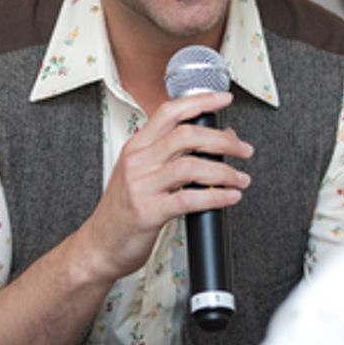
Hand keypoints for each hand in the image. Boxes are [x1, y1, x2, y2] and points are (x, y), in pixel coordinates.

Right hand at [78, 91, 252, 282]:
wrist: (99, 245)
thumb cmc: (123, 211)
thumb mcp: (141, 174)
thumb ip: (172, 155)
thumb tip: (215, 140)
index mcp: (136, 146)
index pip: (169, 112)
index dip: (200, 102)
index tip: (224, 99)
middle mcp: (138, 161)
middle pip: (186, 135)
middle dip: (222, 141)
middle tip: (243, 150)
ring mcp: (142, 186)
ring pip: (191, 166)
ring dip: (224, 171)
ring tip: (240, 179)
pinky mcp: (148, 212)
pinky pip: (189, 199)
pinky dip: (215, 197)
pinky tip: (229, 197)